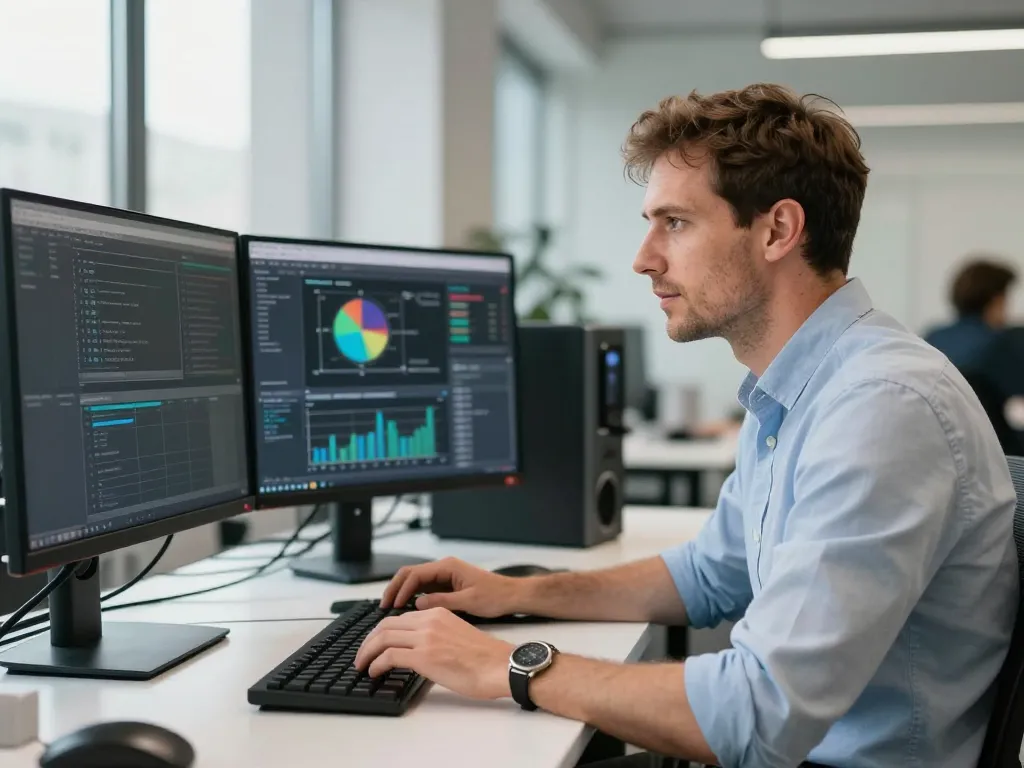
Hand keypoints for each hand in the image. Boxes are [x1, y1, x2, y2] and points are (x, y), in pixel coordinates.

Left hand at [355, 607, 513, 699]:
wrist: (500, 666)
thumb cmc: (485, 658)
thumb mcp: (456, 635)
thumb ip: (436, 635)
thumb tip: (420, 650)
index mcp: (438, 613)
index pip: (399, 617)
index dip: (381, 631)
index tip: (374, 643)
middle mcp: (429, 620)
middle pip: (386, 625)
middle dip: (368, 641)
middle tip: (362, 655)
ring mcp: (425, 637)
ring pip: (382, 638)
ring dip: (367, 652)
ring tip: (362, 665)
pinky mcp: (424, 656)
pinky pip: (388, 656)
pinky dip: (376, 664)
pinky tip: (374, 672)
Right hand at [380, 557, 525, 616]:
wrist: (512, 595)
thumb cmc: (494, 597)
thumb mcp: (468, 601)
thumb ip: (441, 602)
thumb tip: (416, 605)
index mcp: (448, 567)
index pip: (415, 575)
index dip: (401, 590)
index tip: (392, 606)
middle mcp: (444, 568)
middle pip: (410, 574)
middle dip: (395, 588)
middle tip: (383, 606)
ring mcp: (444, 576)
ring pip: (415, 581)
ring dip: (401, 593)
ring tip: (389, 610)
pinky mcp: (447, 585)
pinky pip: (424, 588)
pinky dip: (412, 597)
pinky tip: (406, 610)